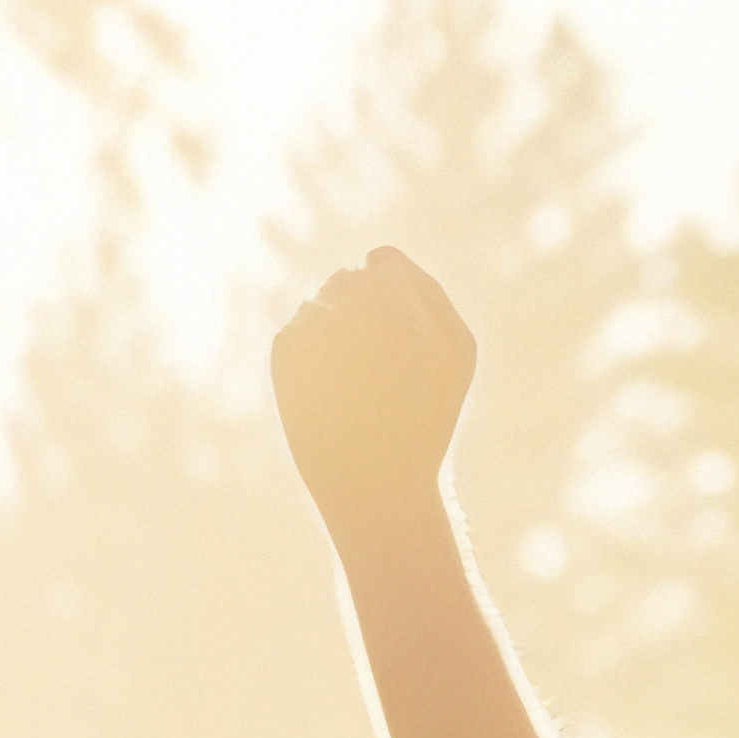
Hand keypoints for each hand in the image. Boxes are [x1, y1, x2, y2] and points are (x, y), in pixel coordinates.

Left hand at [271, 240, 477, 540]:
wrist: (376, 483)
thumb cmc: (427, 419)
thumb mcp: (456, 352)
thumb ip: (427, 291)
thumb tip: (379, 255)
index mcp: (397, 291)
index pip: (383, 263)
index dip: (396, 302)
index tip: (402, 341)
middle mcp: (348, 297)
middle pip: (347, 283)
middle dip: (361, 318)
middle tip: (378, 373)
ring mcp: (310, 323)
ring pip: (319, 310)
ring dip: (335, 339)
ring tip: (356, 391)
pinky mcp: (282, 350)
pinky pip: (295, 338)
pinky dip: (309, 362)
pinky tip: (329, 397)